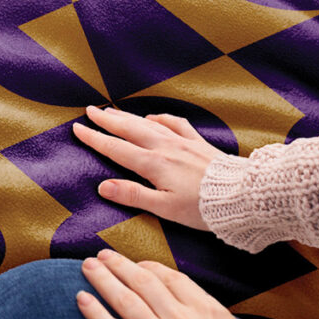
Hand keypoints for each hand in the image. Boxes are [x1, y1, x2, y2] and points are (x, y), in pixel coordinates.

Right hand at [72, 105, 227, 230]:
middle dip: (107, 120)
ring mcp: (182, 142)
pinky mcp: (198, 143)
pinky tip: (153, 118)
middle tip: (90, 110)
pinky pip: (176, 124)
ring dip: (128, 117)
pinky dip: (161, 118)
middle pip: (129, 130)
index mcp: (153, 165)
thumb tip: (103, 186)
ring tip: (113, 111)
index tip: (78, 128)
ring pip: (149, 124)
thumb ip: (133, 195)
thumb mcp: (164, 208)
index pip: (116, 149)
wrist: (240, 195)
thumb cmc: (202, 208)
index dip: (95, 138)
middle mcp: (165, 148)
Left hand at [74, 249, 268, 318]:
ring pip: (125, 300)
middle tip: (103, 254)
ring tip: (88, 267)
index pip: (170, 278)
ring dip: (104, 280)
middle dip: (120, 266)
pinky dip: (96, 313)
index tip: (137, 264)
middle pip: (143, 282)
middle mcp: (180, 318)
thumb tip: (207, 312)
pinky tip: (82, 299)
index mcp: (205, 309)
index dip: (149, 267)